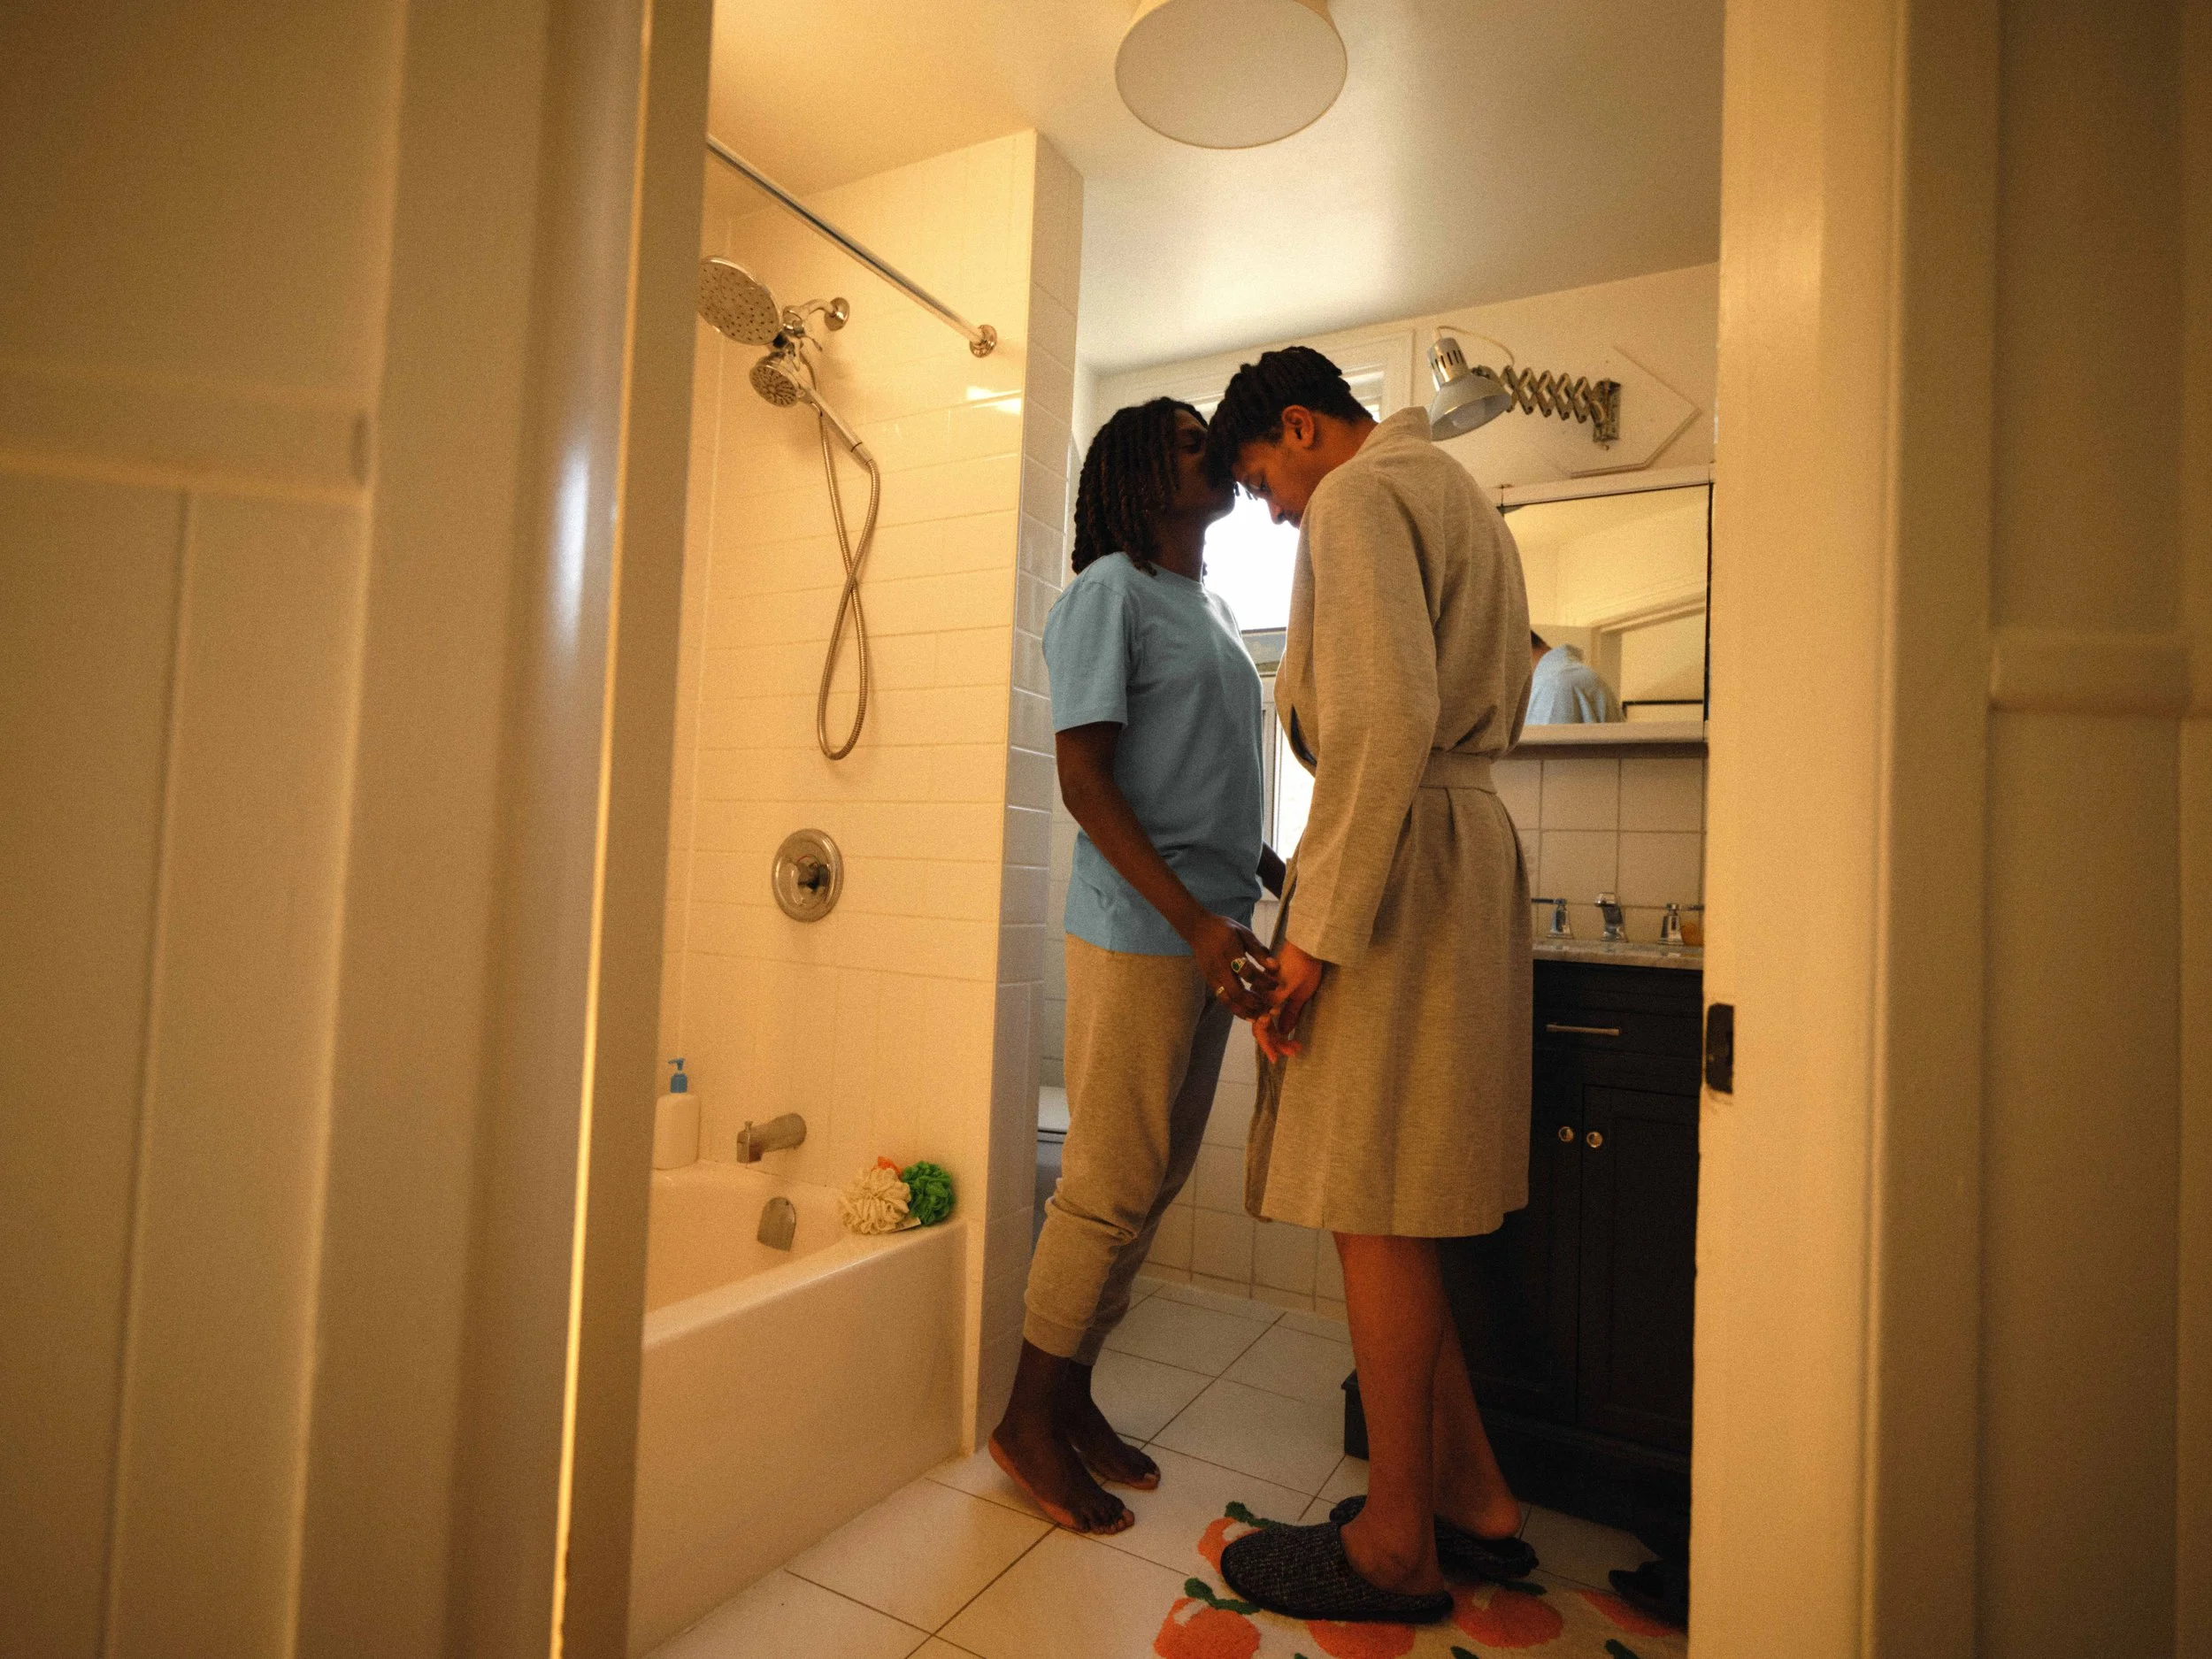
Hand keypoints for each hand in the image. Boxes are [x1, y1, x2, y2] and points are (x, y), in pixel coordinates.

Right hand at [1188, 914, 1277, 1018]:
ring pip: (1227, 1000)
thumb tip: (1275, 967)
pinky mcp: (1209, 982)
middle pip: (1236, 992)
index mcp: (1230, 952)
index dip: (1263, 981)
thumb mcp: (1244, 933)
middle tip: (1268, 1007)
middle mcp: (1219, 967)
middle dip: (1254, 1002)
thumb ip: (1259, 951)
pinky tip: (1246, 1013)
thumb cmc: (1224, 929)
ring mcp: (1212, 976)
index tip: (1276, 984)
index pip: (1248, 972)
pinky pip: (1222, 999)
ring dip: (1244, 1011)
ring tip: (1258, 1017)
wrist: (1198, 929)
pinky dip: (1235, 1008)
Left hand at [1254, 939, 1325, 1061]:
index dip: (1274, 1041)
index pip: (1265, 1026)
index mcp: (1270, 1000)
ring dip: (1277, 1042)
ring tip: (1293, 1049)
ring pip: (1263, 1028)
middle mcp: (1263, 999)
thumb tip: (1284, 1031)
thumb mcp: (1300, 995)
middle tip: (1292, 1054)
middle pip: (1262, 1030)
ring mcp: (1264, 997)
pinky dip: (1276, 1032)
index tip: (1290, 1051)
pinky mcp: (1270, 994)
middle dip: (1276, 1046)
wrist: (1307, 948)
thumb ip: (1291, 1013)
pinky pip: (1267, 1018)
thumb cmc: (1305, 968)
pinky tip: (1287, 1037)